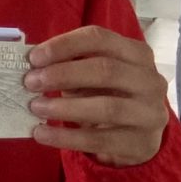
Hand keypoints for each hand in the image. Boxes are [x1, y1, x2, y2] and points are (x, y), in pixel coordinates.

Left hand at [24, 26, 170, 168]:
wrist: (138, 136)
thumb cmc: (109, 95)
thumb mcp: (94, 75)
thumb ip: (71, 65)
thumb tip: (33, 66)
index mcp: (136, 53)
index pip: (100, 38)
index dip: (64, 45)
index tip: (33, 58)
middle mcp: (150, 80)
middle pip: (106, 70)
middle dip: (63, 75)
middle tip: (30, 82)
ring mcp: (150, 113)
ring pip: (107, 107)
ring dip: (64, 107)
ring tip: (35, 107)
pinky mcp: (140, 143)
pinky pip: (99, 140)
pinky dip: (66, 137)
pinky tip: (41, 133)